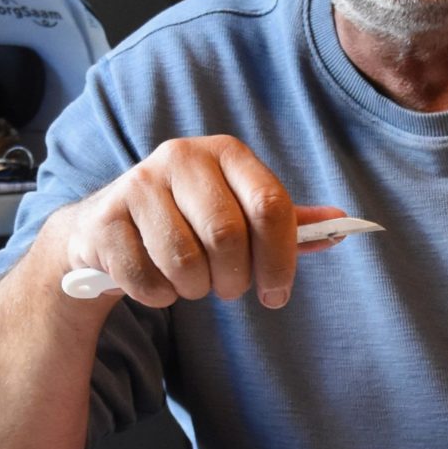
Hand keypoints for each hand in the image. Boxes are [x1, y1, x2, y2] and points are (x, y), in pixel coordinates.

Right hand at [41, 136, 348, 308]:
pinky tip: (157, 281)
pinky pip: (147, 279)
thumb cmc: (188, 221)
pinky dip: (159, 295)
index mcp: (225, 153)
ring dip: (195, 289)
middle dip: (235, 279)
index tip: (277, 292)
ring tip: (192, 282)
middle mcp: (181, 157)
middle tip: (229, 289)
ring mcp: (137, 184)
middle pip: (228, 236)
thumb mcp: (238, 212)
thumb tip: (342, 225)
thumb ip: (286, 222)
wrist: (107, 228)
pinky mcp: (105, 220)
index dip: (281, 258)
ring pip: (185, 260)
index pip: (270, 205)